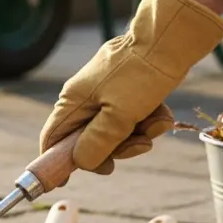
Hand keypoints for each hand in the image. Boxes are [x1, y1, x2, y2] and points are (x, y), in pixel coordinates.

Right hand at [39, 0, 222, 174]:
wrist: (170, 39)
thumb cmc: (140, 76)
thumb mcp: (118, 117)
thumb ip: (97, 144)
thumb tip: (81, 163)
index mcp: (73, 101)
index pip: (52, 138)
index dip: (56, 162)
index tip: (64, 183)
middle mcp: (86, 97)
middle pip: (90, 140)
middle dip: (117, 147)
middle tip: (139, 144)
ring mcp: (107, 93)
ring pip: (116, 130)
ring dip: (140, 133)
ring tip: (156, 122)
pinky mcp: (128, 90)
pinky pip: (133, 117)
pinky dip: (149, 120)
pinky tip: (162, 113)